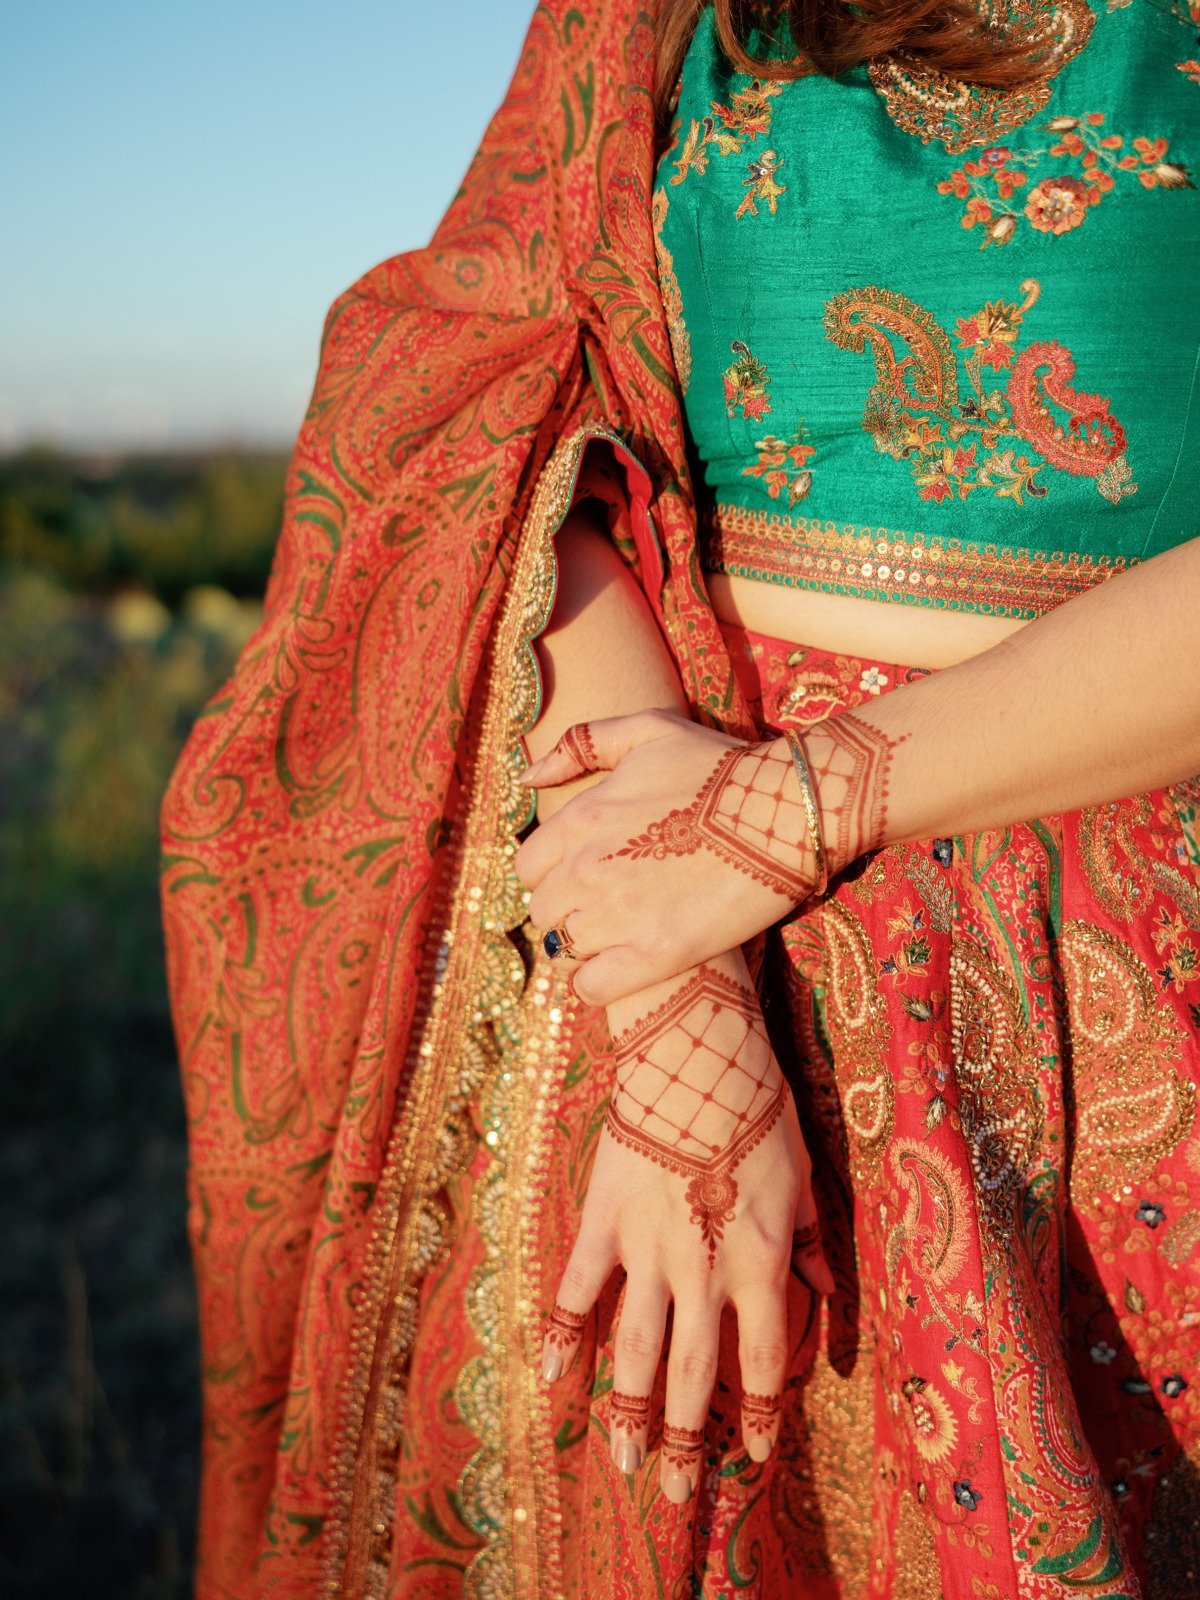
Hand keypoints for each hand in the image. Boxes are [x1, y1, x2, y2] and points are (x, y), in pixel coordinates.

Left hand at [517, 707, 892, 1006]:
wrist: (786, 810)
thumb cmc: (721, 766)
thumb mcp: (648, 729)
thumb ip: (580, 744)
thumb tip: (528, 777)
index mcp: (580, 819)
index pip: (528, 868)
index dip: (553, 875)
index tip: (583, 878)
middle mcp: (587, 869)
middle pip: (543, 912)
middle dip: (567, 911)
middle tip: (606, 909)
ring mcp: (618, 915)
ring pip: (563, 950)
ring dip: (583, 948)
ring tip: (618, 939)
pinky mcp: (655, 954)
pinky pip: (592, 988)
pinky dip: (598, 984)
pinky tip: (624, 969)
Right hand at [539, 954, 833, 1502]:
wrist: (695, 1056)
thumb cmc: (758, 1110)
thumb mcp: (801, 1181)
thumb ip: (808, 1248)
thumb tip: (827, 1300)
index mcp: (757, 1263)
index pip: (759, 1361)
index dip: (757, 1415)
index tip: (753, 1454)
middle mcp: (702, 1271)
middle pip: (689, 1374)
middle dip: (682, 1440)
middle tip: (670, 1492)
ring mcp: (646, 1250)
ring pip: (633, 1348)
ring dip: (627, 1410)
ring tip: (620, 1460)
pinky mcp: (603, 1220)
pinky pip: (576, 1288)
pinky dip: (560, 1334)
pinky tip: (547, 1378)